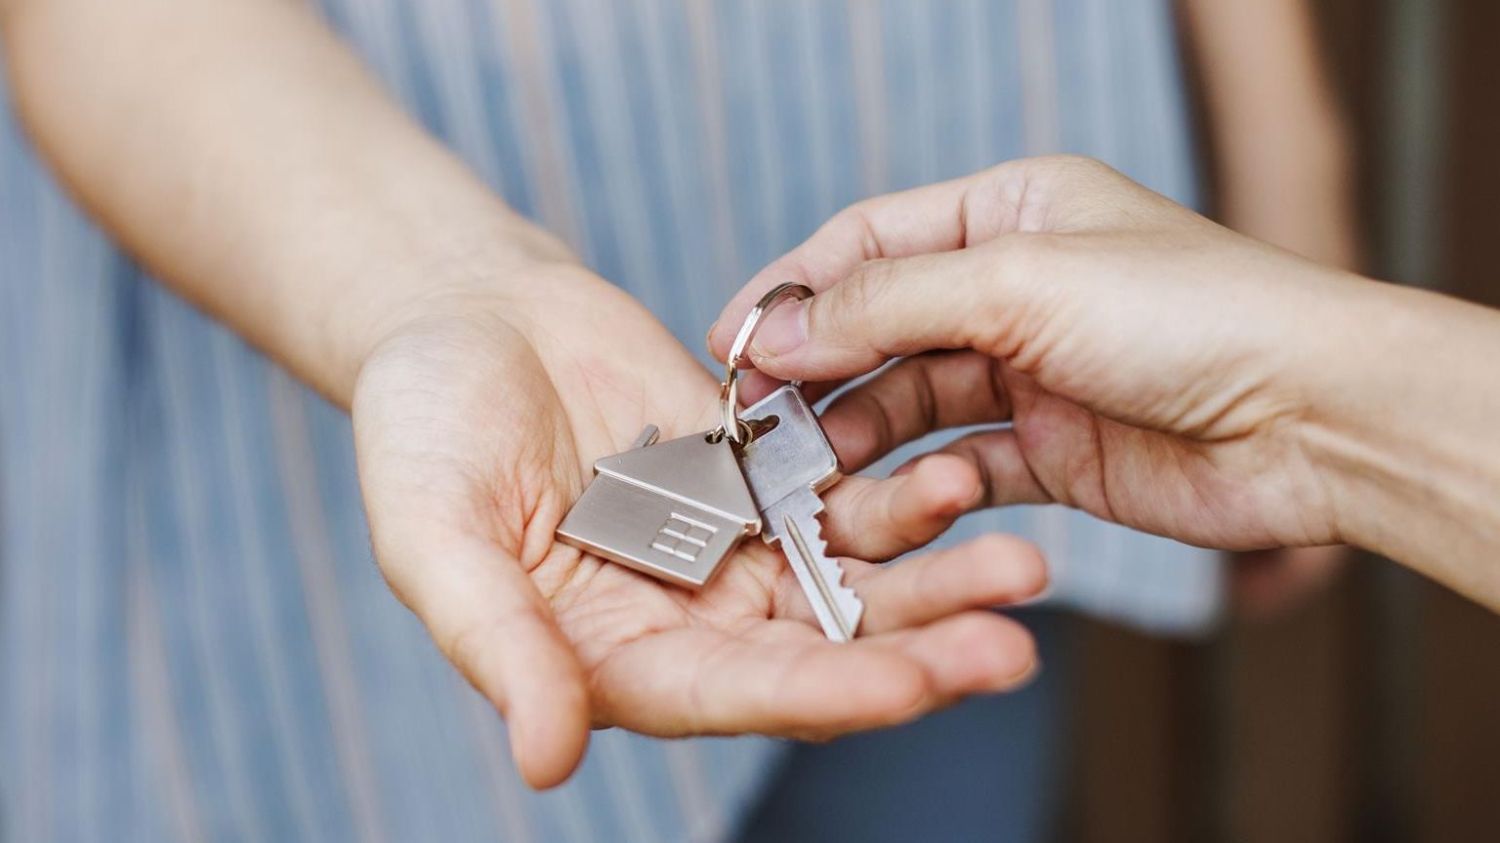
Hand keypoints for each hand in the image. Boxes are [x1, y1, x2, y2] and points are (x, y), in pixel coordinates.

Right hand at [351, 263, 1044, 787]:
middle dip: (914, 652)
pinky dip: (898, 489)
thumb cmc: (420, 429)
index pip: (731, 695)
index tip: (910, 687)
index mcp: (612, 658)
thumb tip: (544, 761)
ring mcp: (729, 548)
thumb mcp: (435, 534)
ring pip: (849, 578)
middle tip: (1008, 648)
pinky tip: (959, 474)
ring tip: (1019, 563)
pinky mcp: (759, 477)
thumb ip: (496, 643)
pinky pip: (840, 489)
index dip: (820, 695)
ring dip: (934, 576)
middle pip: (817, 652)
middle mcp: (686, 619)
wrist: (460, 318)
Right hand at [710, 156, 1385, 557]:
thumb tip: (780, 325)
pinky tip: (882, 504)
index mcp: (1007, 212)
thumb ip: (887, 302)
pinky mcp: (1053, 451)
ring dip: (857, 435)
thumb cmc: (1190, 315)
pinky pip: (960, 465)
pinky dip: (921, 486)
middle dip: (816, 372)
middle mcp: (1014, 288)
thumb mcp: (1018, 282)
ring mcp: (1031, 373)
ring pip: (912, 403)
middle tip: (755, 422)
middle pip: (881, 328)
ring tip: (806, 472)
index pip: (868, 241)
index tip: (732, 344)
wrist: (1311, 419)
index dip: (793, 290)